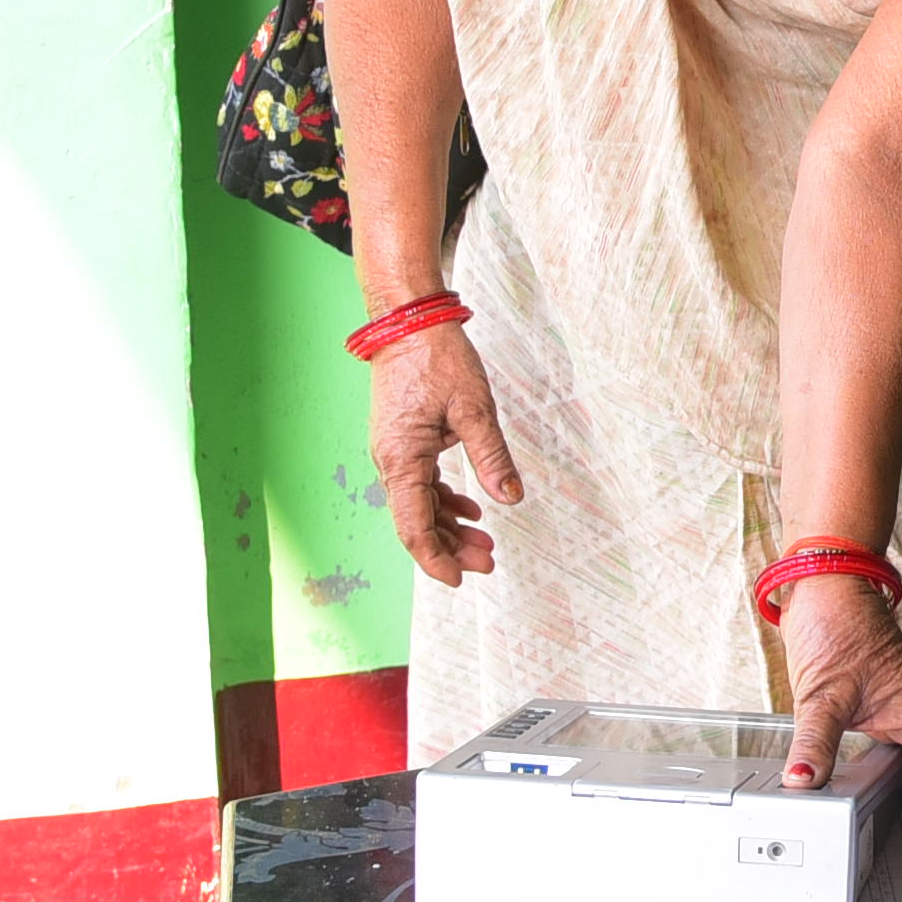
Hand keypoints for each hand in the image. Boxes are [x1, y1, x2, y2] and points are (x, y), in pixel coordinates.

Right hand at [366, 313, 521, 586]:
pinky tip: (470, 510)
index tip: (461, 579)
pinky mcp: (403, 441)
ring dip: (450, 527)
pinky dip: (445, 501)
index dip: (436, 559)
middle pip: (417, 522)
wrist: (409, 322)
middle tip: (488, 562)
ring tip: (485, 542)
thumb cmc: (437, 359)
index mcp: (401, 459)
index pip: (414, 527)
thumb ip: (492, 458)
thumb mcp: (475, 410)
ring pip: (420, 505)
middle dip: (450, 548)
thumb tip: (510, 499)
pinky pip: (421, 484)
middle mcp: (390, 462)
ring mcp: (394, 452)